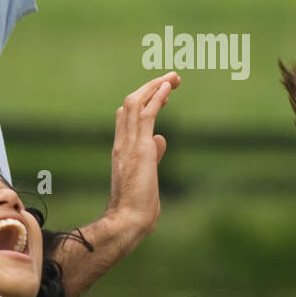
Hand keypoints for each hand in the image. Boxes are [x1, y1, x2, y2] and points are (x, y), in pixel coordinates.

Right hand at [105, 71, 179, 241]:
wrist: (129, 219)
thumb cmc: (138, 204)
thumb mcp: (148, 174)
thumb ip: (153, 154)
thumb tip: (161, 139)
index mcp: (122, 148)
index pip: (127, 115)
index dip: (144, 100)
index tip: (163, 93)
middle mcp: (122, 141)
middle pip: (130, 102)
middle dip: (151, 87)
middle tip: (172, 79)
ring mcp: (128, 143)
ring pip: (136, 103)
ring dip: (155, 86)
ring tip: (173, 78)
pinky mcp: (139, 147)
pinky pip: (146, 113)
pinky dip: (157, 97)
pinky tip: (168, 87)